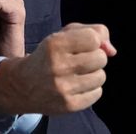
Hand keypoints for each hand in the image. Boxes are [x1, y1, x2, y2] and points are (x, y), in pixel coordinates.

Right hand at [0, 23, 115, 115]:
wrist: (23, 85)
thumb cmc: (48, 55)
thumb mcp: (63, 35)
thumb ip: (92, 31)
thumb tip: (112, 50)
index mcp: (54, 44)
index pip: (94, 38)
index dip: (93, 40)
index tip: (83, 44)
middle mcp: (58, 66)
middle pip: (100, 58)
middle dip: (94, 57)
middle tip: (79, 60)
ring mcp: (64, 88)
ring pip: (101, 76)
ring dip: (93, 74)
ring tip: (78, 74)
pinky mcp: (69, 105)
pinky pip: (97, 93)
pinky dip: (91, 89)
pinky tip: (76, 86)